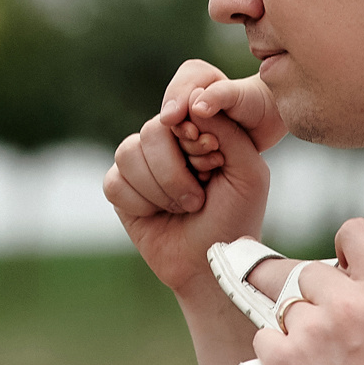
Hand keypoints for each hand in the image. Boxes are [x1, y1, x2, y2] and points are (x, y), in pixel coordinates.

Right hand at [104, 64, 272, 301]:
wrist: (211, 263)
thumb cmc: (236, 218)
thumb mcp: (249, 173)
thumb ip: (228, 132)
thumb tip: (193, 100)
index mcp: (200, 132)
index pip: (181, 109)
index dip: (192, 137)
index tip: (212, 162)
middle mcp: (168, 143)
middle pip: (151, 131)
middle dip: (175, 171)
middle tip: (199, 198)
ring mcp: (142, 164)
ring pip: (127, 153)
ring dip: (159, 189)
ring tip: (183, 208)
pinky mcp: (121, 189)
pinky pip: (114, 182)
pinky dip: (139, 203)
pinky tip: (158, 216)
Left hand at [251, 218, 363, 364]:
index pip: (357, 232)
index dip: (345, 243)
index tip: (340, 260)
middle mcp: (349, 303)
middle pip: (308, 273)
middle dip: (313, 297)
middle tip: (323, 330)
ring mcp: (312, 329)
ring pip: (285, 308)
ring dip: (294, 330)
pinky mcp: (282, 358)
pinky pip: (265, 338)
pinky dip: (275, 354)